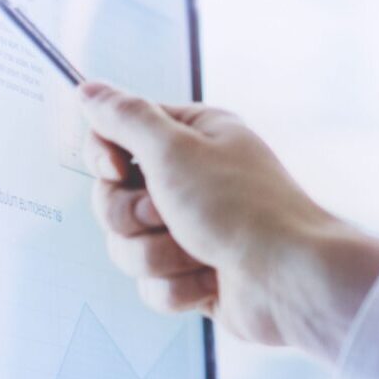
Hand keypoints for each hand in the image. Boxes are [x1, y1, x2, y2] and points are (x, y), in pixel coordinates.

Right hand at [82, 83, 378, 357]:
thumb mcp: (174, 149)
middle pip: (112, 199)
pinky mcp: (196, 277)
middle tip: (166, 215)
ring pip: (128, 247)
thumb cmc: (240, 207)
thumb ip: (125, 118)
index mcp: (193, 138)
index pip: (115, 137)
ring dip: (157, 255)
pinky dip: (177, 288)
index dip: (104, 158)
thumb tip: (87, 90)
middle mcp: (192, 181)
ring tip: (198, 253)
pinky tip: (210, 282)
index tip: (116, 170)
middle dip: (131, 216)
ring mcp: (194, 232)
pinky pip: (153, 286)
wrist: (290, 280)